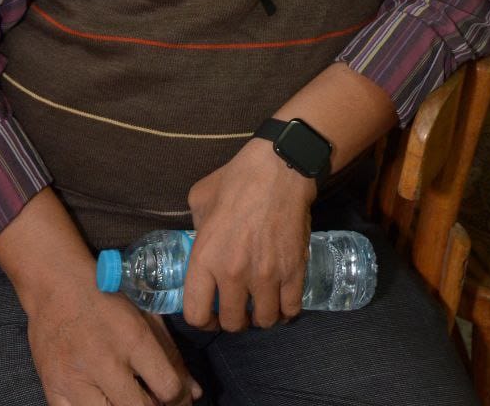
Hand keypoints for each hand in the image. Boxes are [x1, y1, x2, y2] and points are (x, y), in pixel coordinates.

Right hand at [0, 189, 201, 405]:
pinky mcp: (53, 388)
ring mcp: (76, 379)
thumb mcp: (145, 314)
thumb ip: (171, 355)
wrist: (56, 284)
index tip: (177, 398)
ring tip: (129, 400)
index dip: (179, 398)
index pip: (168, 388)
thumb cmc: (106, 295)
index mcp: (133, 338)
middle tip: (155, 400)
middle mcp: (106, 362)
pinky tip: (103, 402)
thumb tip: (193, 393)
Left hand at [183, 139, 313, 331]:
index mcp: (205, 257)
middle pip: (233, 323)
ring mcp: (266, 275)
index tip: (210, 315)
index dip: (202, 320)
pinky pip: (290, 310)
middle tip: (239, 306)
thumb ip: (196, 227)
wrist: (280, 168)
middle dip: (235, 319)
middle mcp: (233, 274)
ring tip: (262, 303)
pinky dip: (286, 311)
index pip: (196, 314)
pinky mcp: (293, 271)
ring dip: (262, 316)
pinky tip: (282, 299)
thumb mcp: (200, 198)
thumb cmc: (237, 179)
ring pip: (264, 321)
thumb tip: (200, 240)